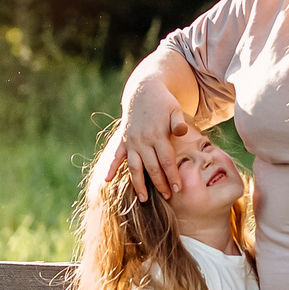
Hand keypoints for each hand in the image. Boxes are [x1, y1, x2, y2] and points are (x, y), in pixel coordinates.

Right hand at [112, 73, 191, 202]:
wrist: (143, 90)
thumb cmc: (164, 102)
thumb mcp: (174, 109)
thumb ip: (178, 123)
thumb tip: (182, 132)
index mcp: (158, 135)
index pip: (166, 161)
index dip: (172, 176)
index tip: (177, 189)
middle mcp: (143, 140)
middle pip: (152, 168)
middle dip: (160, 184)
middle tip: (167, 198)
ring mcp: (131, 141)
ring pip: (134, 167)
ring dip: (138, 183)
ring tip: (143, 199)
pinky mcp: (123, 140)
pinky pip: (115, 156)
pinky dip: (110, 168)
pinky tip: (106, 180)